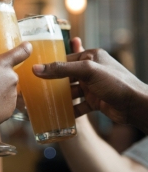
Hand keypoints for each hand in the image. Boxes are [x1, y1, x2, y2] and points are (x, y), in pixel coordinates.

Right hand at [32, 37, 147, 130]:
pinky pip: (79, 104)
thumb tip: (37, 69)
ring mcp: (93, 86)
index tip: (36, 72)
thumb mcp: (87, 71)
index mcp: (91, 56)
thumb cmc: (115, 83)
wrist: (136, 106)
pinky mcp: (95, 100)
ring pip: (72, 91)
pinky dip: (71, 109)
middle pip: (67, 76)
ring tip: (46, 103)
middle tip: (39, 88)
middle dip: (55, 83)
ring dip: (62, 98)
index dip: (52, 65)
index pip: (66, 59)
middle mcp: (91, 70)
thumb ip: (62, 69)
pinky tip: (62, 115)